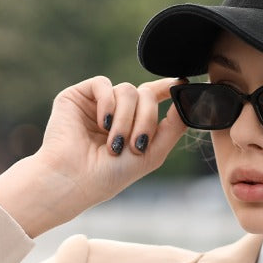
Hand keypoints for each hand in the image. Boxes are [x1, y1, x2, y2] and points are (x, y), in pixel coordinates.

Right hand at [0, 76, 187, 236]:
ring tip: (114, 143)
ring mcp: (96, 102)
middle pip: (145, 94)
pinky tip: (102, 123)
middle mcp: (115, 110)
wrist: (74, 180)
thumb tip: (188, 98)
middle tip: (135, 144)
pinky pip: (103, 84)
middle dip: (146, 119)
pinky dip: (108, 103)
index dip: (168, 87)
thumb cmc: (109, 175)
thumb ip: (174, 127)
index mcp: (132, 123)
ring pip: (126, 90)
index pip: (153, 96)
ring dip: (126, 119)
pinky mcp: (77, 96)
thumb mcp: (152, 153)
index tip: (181, 83)